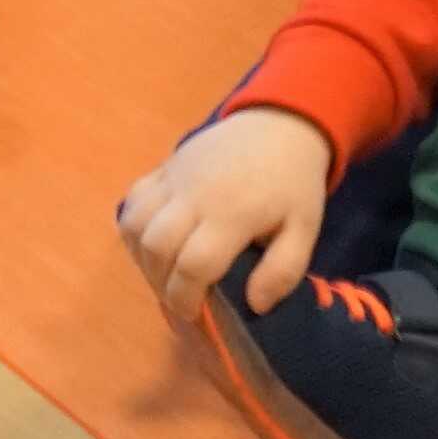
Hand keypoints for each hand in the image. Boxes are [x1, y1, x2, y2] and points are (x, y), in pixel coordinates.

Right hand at [113, 104, 336, 323]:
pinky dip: (133, 228)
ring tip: (164, 274)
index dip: (186, 298)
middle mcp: (195, 195)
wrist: (279, 123)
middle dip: (161, 284)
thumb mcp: (305, 229)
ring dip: (142, 258)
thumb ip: (284, 271)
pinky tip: (152, 243)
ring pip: (136, 224)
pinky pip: (133, 201)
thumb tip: (254, 305)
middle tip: (179, 298)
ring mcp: (174, 178)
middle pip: (156, 247)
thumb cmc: (293, 184)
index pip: (193, 265)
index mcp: (232, 214)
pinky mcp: (164, 167)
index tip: (194, 315)